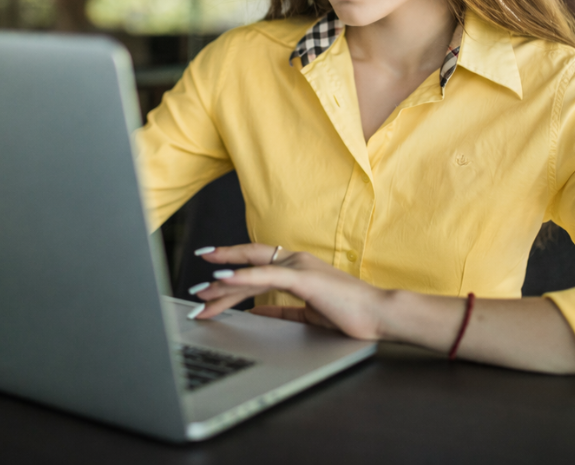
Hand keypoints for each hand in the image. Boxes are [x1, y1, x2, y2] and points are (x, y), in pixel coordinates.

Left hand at [187, 243, 390, 339]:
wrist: (379, 314)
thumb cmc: (350, 313)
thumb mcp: (308, 312)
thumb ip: (282, 310)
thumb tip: (257, 313)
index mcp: (297, 267)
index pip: (256, 261)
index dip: (231, 263)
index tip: (208, 270)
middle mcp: (295, 260)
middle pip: (247, 261)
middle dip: (218, 271)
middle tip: (195, 288)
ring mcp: (298, 266)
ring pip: (250, 270)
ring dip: (223, 282)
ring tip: (201, 293)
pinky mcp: (303, 278)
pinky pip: (265, 277)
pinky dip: (242, 278)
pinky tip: (224, 281)